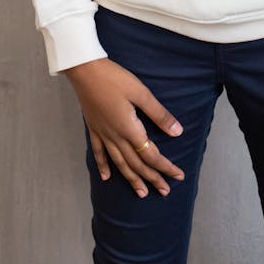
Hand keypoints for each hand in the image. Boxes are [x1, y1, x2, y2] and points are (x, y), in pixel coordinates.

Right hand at [65, 57, 184, 197]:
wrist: (85, 71)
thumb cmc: (114, 78)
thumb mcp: (141, 93)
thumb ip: (158, 114)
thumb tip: (177, 132)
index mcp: (129, 129)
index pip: (151, 155)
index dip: (166, 167)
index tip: (178, 176)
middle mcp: (115, 137)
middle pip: (137, 164)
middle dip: (152, 178)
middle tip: (165, 191)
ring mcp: (103, 134)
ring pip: (119, 163)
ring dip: (132, 179)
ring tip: (142, 192)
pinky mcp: (93, 129)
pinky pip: (99, 153)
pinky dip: (103, 166)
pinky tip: (107, 177)